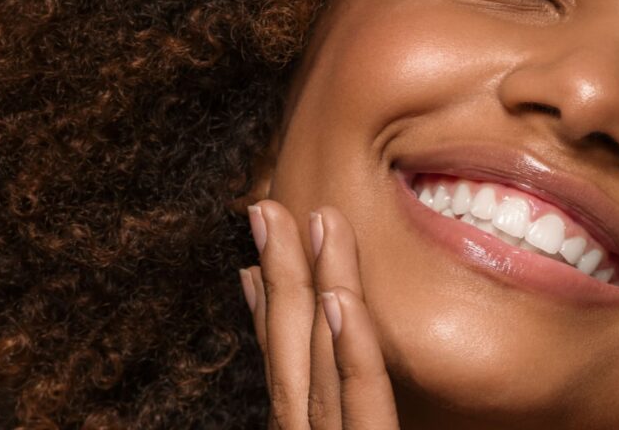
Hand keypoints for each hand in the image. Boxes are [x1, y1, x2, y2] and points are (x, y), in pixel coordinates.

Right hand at [239, 201, 399, 429]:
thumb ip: (353, 409)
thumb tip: (336, 322)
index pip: (281, 365)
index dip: (266, 304)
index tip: (255, 253)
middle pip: (290, 353)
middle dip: (280, 276)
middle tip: (268, 209)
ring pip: (320, 362)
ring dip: (313, 287)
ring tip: (315, 223)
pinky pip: (363, 396)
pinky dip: (349, 346)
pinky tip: (338, 298)